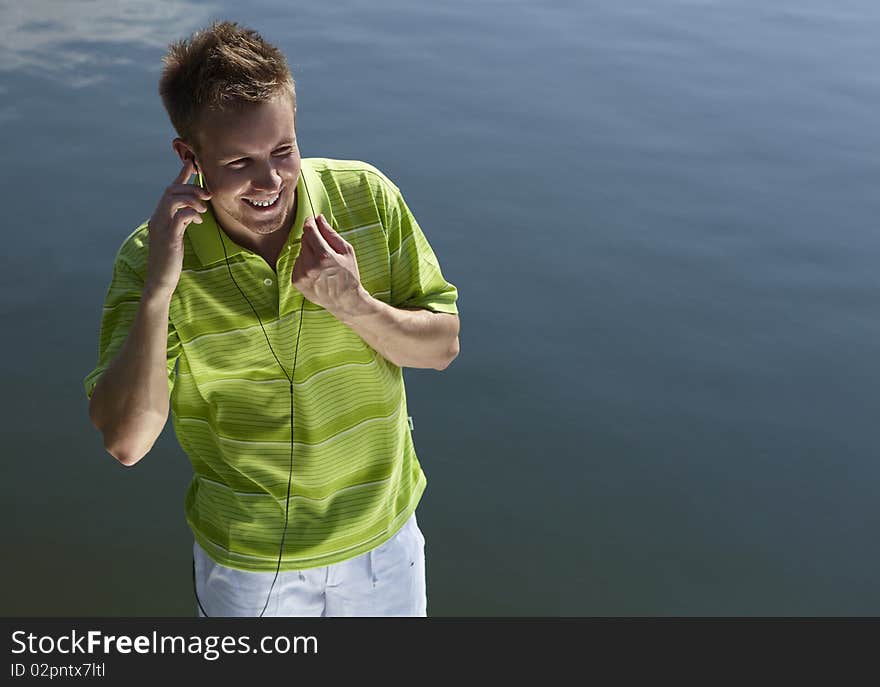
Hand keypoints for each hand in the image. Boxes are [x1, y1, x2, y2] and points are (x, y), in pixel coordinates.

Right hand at [144, 159, 211, 297]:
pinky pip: (179, 217)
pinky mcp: (168, 238)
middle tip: (207, 195)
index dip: (181, 176)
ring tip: (203, 208)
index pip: (170, 191)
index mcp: (159, 216)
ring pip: (173, 199)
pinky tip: (198, 220)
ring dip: (191, 199)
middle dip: (191, 188)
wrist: (160, 280)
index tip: (193, 164)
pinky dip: (191, 213)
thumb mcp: (177, 236)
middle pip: (171, 191)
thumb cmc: (170, 260)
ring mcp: (161, 227)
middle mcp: (157, 218)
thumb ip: (182, 222)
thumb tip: (193, 212)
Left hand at [292, 214, 367, 319]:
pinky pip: (297, 264)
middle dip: (312, 240)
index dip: (310, 223)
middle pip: (304, 240)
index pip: (309, 231)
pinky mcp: (296, 281)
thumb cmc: (349, 275)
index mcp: (324, 256)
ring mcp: (302, 275)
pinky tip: (316, 272)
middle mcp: (310, 265)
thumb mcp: (346, 251)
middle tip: (324, 248)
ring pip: (300, 252)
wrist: (345, 301)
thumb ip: (330, 233)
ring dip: (309, 253)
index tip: (312, 220)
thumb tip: (319, 218)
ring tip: (322, 264)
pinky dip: (305, 264)